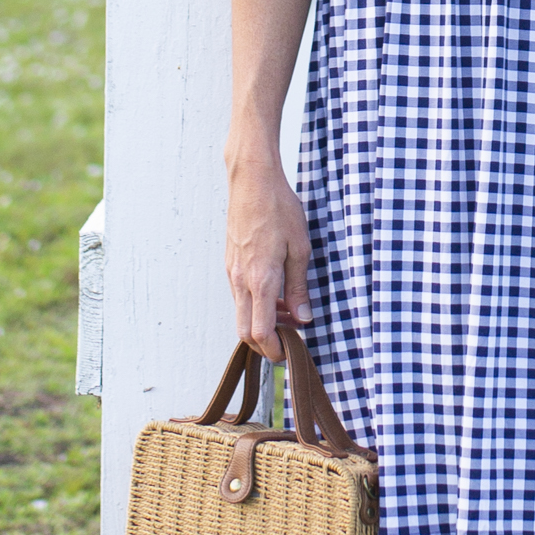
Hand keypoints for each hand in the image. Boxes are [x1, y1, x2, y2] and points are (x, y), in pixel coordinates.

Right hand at [225, 141, 310, 358]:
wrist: (252, 181)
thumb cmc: (279, 209)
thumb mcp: (300, 248)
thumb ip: (299, 288)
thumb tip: (303, 318)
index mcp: (260, 279)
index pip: (259, 332)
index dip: (273, 349)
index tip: (289, 353)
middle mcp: (240, 280)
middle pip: (245, 331)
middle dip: (266, 344)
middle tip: (290, 340)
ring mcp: (232, 272)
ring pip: (242, 314)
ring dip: (263, 322)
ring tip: (290, 313)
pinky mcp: (230, 264)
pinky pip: (239, 296)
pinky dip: (256, 305)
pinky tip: (276, 293)